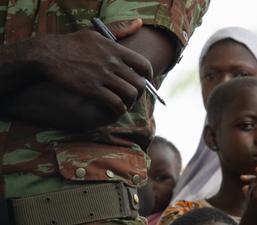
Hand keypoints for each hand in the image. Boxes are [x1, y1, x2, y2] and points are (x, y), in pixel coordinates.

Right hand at [31, 20, 150, 115]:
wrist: (47, 54)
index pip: (144, 65)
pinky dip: (120, 109)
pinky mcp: (92, 89)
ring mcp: (102, 76)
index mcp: (115, 49)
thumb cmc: (72, 44)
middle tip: (133, 95)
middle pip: (140, 83)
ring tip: (124, 102)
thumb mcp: (95, 33)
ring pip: (130, 95)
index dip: (148, 76)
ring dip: (130, 102)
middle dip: (139, 92)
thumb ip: (119, 29)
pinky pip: (116, 104)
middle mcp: (112, 63)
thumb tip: (140, 23)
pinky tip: (116, 109)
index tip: (144, 81)